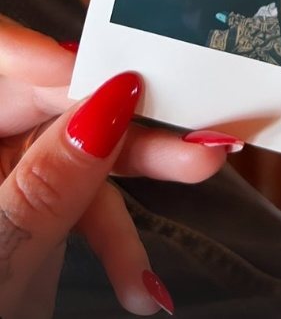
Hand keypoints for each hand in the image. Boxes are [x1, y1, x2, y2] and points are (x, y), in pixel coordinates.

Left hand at [0, 18, 233, 316]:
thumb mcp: (2, 259)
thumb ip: (47, 183)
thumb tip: (109, 104)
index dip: (51, 58)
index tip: (120, 71)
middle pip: (50, 103)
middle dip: (122, 120)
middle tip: (189, 126)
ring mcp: (7, 173)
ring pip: (78, 150)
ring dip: (137, 176)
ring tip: (201, 172)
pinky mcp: (35, 202)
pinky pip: (82, 197)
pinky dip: (116, 235)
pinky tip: (140, 283)